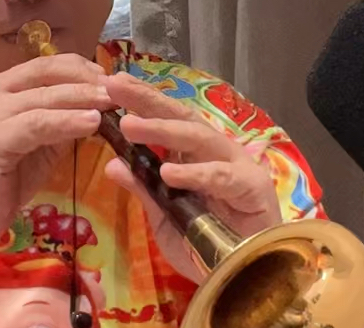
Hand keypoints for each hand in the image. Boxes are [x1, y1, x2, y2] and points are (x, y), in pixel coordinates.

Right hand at [0, 54, 112, 244]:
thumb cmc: (4, 179)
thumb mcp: (41, 141)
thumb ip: (62, 119)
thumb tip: (99, 102)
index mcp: (0, 87)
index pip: (46, 64)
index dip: (81, 67)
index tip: (111, 78)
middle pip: (47, 73)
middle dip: (86, 79)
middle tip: (119, 89)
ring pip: (45, 97)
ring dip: (82, 98)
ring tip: (111, 103)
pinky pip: (38, 124)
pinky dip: (68, 121)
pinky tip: (92, 123)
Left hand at [102, 73, 281, 280]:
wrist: (246, 278)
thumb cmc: (208, 245)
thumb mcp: (165, 218)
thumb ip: (144, 190)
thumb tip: (112, 164)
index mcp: (194, 155)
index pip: (166, 119)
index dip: (140, 101)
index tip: (110, 85)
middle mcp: (215, 152)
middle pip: (181, 117)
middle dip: (148, 101)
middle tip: (115, 88)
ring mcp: (236, 166)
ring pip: (199, 138)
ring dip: (163, 130)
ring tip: (131, 126)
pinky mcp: (253, 187)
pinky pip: (221, 177)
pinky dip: (195, 173)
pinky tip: (169, 171)